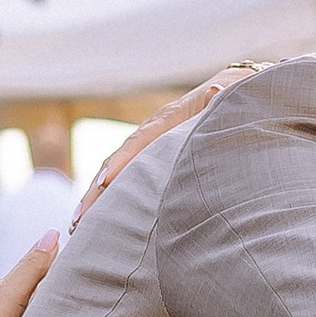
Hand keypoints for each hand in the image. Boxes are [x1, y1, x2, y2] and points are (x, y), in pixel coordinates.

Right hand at [71, 67, 254, 225]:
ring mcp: (151, 145)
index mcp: (170, 118)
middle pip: (118, 160)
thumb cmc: (235, 98)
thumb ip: (221, 100)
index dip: (122, 160)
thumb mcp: (231, 97)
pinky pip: (128, 178)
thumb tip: (216, 92)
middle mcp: (153, 131)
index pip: (141, 140)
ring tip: (80, 227)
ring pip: (117, 171)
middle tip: (80, 219)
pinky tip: (99, 221)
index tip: (105, 182)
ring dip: (97, 198)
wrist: (234, 89)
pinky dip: (111, 198)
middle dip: (96, 189)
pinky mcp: (154, 159)